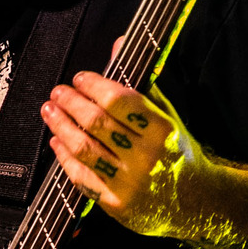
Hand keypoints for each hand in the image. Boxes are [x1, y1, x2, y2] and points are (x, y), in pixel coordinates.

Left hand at [41, 68, 209, 237]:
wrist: (197, 202)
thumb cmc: (177, 154)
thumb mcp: (167, 117)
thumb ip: (140, 84)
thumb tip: (118, 45)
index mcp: (161, 130)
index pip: (120, 101)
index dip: (94, 86)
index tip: (80, 78)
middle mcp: (146, 156)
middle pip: (97, 123)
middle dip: (71, 104)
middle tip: (58, 92)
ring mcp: (129, 182)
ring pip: (84, 149)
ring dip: (60, 127)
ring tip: (50, 112)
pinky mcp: (116, 204)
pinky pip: (82, 177)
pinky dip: (64, 158)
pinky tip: (57, 143)